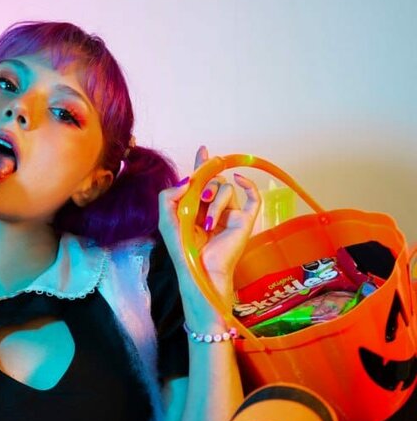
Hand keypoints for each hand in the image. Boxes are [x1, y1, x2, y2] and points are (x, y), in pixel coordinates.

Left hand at [158, 145, 260, 329]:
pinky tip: (239, 180)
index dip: (201, 165)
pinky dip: (248, 185)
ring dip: (215, 202)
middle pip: (213, 180)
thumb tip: (187, 180)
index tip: (203, 150)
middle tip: (200, 200)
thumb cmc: (183, 250)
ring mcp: (231, 213)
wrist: (201, 269)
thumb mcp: (167, 220)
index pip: (201, 181)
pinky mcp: (245, 220)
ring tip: (209, 223)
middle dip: (205, 185)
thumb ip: (169, 196)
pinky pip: (253, 197)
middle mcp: (214, 207)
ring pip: (226, 188)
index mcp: (196, 208)